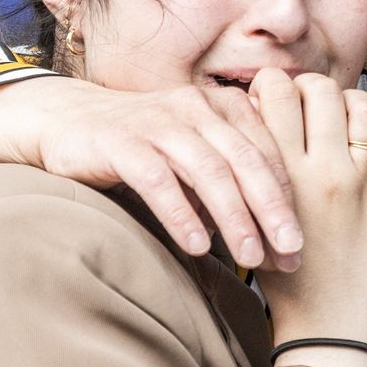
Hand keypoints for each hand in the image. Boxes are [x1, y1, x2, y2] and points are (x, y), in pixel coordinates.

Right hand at [0, 76, 303, 270]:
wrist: (66, 122)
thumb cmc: (141, 147)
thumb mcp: (193, 157)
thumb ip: (229, 182)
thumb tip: (269, 236)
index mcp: (222, 107)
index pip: (267, 154)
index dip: (288, 200)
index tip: (299, 246)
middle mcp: (195, 108)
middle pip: (246, 162)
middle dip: (273, 211)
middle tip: (290, 254)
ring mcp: (158, 122)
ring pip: (208, 170)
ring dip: (234, 218)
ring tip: (250, 258)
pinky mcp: (121, 141)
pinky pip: (158, 179)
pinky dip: (182, 213)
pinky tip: (198, 245)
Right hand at [250, 70, 366, 366]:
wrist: (325, 325)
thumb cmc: (280, 275)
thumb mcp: (250, 217)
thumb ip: (251, 169)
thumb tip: (249, 115)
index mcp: (281, 174)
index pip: (275, 92)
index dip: (272, 84)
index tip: (273, 98)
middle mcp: (324, 171)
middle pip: (320, 89)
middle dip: (311, 87)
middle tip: (309, 104)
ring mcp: (364, 183)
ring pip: (366, 106)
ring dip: (354, 103)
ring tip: (346, 120)